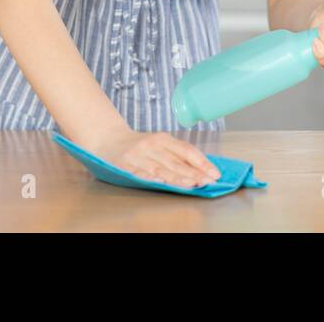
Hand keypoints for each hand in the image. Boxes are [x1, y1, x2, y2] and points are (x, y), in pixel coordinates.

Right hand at [86, 128, 221, 187]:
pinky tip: (164, 183)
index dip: (202, 162)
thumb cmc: (139, 145)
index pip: (186, 150)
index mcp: (162, 138)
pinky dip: (154, 178)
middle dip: (194, 172)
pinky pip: (142, 173)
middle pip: (176, 161)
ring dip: (178, 177)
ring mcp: (138, 155)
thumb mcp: (158, 144)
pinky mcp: (126, 165)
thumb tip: (202, 169)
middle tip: (208, 181)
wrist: (108, 139)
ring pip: (161, 168)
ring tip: (192, 184)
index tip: (215, 173)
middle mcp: (151, 145)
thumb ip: (176, 155)